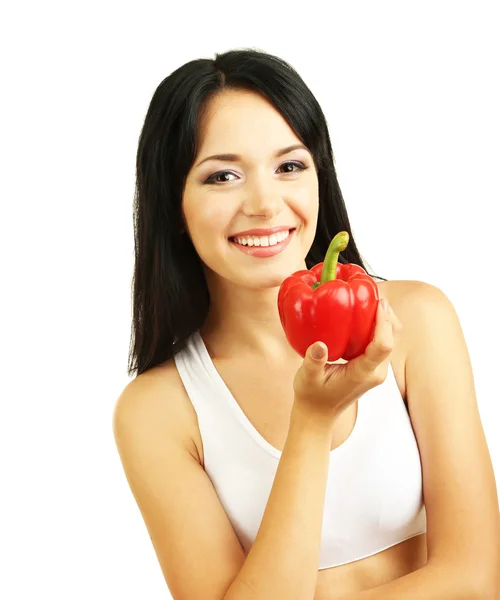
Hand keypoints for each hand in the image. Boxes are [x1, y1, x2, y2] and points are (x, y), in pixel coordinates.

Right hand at [292, 297, 402, 424]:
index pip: (383, 345)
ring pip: (390, 336)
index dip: (383, 322)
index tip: (378, 301)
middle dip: (387, 313)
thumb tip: (319, 344)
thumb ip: (313, 362)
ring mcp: (376, 368)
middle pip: (393, 336)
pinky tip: (361, 310)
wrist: (318, 414)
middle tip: (372, 291)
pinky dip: (375, 323)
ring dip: (383, 316)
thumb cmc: (312, 397)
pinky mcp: (371, 364)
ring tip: (368, 296)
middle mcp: (376, 371)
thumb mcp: (306, 378)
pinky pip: (381, 339)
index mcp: (364, 374)